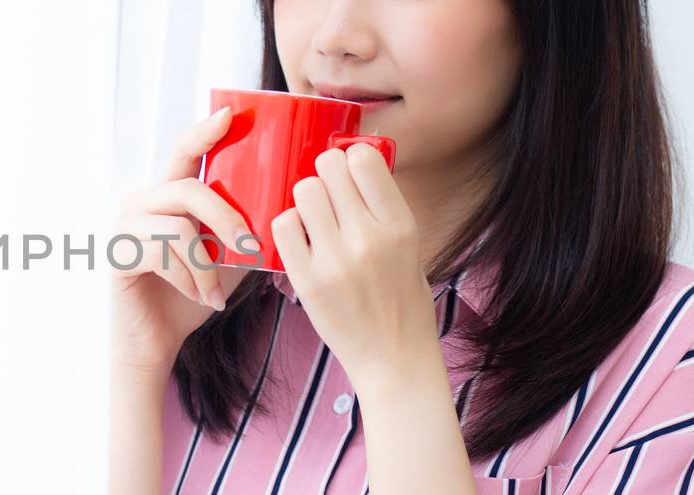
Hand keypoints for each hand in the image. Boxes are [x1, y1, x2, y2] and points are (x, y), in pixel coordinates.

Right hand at [111, 107, 254, 372]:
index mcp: (164, 195)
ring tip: (215, 291)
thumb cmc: (191, 296)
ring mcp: (123, 226)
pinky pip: (165, 255)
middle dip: (227, 219)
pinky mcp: (118, 254)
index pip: (183, 151)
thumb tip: (287, 208)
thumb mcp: (226, 256)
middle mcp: (138, 202)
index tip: (230, 115)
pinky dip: (191, 280)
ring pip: (180, 226)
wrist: (155, 341)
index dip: (204, 131)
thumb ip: (243, 229)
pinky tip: (198, 298)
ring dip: (208, 265)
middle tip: (250, 248)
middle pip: (189, 189)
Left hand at [268, 144, 439, 384]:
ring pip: (303, 191)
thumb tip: (352, 164)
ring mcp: (336, 260)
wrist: (394, 357)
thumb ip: (382, 208)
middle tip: (327, 194)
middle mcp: (369, 238)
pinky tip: (301, 239)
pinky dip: (288, 226)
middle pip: (328, 168)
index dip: (351, 158)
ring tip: (314, 218)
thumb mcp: (409, 246)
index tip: (348, 171)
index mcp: (400, 225)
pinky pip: (283, 226)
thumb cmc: (401, 298)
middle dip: (324, 174)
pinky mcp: (308, 281)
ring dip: (305, 198)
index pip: (364, 160)